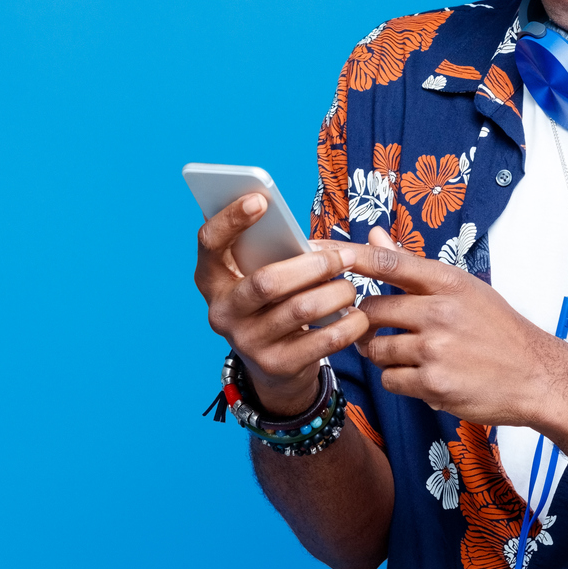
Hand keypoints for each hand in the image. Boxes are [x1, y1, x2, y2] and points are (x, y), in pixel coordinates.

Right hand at [194, 196, 369, 416]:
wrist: (273, 368)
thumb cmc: (272, 303)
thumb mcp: (260, 276)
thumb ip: (269, 249)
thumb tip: (292, 220)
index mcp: (212, 280)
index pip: (209, 243)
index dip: (231, 219)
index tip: (261, 200)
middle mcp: (222, 312)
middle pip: (267, 282)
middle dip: (314, 265)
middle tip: (345, 256)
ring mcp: (248, 342)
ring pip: (301, 309)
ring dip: (337, 292)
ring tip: (351, 286)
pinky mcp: (277, 366)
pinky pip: (323, 341)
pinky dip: (348, 324)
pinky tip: (358, 315)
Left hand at [344, 227, 567, 426]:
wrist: (537, 377)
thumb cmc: (498, 330)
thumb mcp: (463, 288)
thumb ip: (412, 265)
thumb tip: (375, 234)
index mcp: (448, 282)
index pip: (387, 261)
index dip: (348, 255)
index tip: (317, 249)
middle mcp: (440, 312)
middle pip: (371, 310)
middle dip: (368, 322)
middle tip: (382, 329)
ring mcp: (436, 349)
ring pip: (376, 349)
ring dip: (384, 354)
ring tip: (414, 356)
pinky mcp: (433, 384)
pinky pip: (390, 380)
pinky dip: (400, 380)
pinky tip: (426, 377)